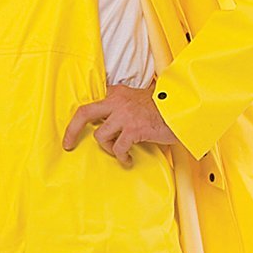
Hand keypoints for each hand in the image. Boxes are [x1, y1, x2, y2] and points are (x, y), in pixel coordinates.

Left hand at [62, 81, 179, 168]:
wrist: (184, 109)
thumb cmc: (165, 108)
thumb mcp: (141, 99)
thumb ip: (125, 105)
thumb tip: (112, 122)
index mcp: (118, 92)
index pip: (94, 102)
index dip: (86, 119)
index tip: (83, 129)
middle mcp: (118, 100)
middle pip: (84, 113)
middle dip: (72, 130)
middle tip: (68, 144)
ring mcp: (124, 114)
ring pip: (100, 136)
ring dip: (109, 148)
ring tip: (120, 152)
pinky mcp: (133, 129)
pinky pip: (118, 148)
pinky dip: (122, 157)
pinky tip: (128, 160)